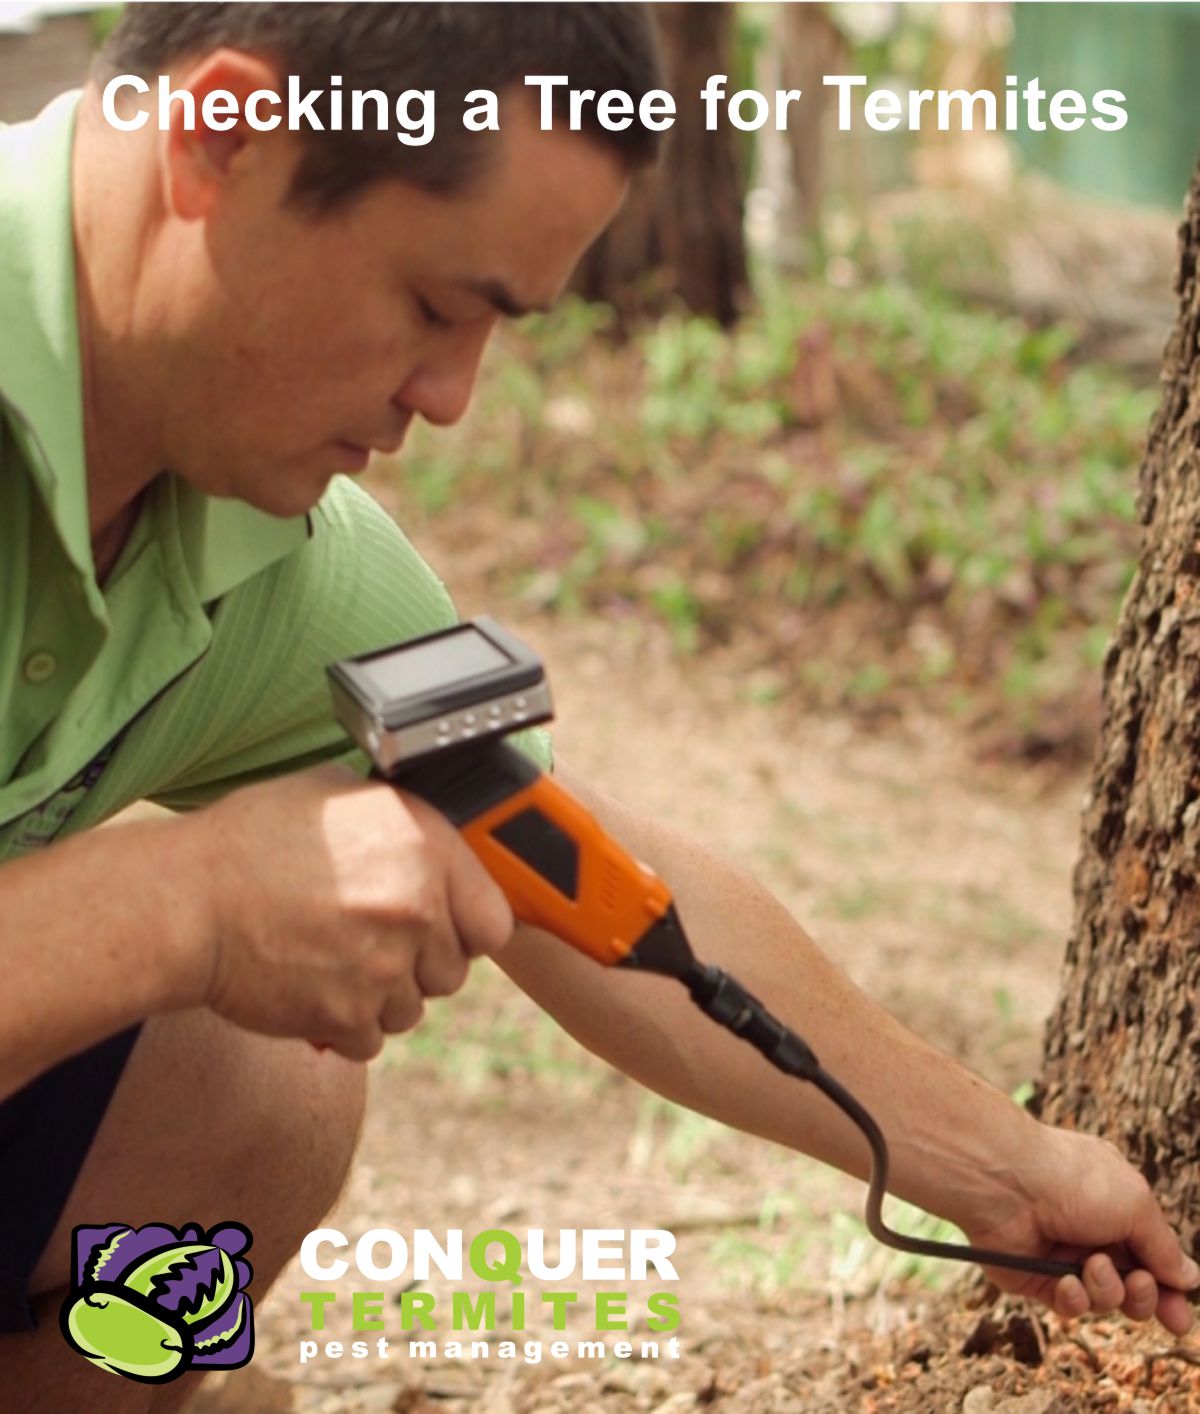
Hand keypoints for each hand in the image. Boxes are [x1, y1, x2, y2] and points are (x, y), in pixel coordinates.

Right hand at [186, 765, 512, 1058]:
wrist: (186, 900)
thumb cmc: (250, 840)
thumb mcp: (338, 795)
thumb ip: (400, 824)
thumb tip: (431, 843)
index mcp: (426, 847)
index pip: (494, 921)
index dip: (465, 929)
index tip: (439, 929)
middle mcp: (416, 908)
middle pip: (452, 972)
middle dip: (416, 965)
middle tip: (367, 944)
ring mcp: (384, 966)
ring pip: (411, 1010)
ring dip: (378, 998)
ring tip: (330, 962)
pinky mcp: (346, 1015)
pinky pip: (369, 1040)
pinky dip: (342, 1026)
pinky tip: (311, 989)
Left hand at [964, 1123, 1198, 1335]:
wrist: (1004, 1182)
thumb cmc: (1072, 1180)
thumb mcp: (1136, 1204)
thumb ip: (1163, 1247)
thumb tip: (1190, 1277)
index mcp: (1119, 1206)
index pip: (1153, 1256)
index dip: (1169, 1289)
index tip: (1179, 1320)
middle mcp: (1093, 1232)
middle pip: (1135, 1287)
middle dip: (1144, 1296)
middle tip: (1139, 1284)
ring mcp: (1064, 1255)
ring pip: (1106, 1300)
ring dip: (1108, 1290)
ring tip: (1093, 1265)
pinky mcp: (1037, 1279)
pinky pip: (1071, 1306)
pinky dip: (1075, 1298)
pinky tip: (1066, 1281)